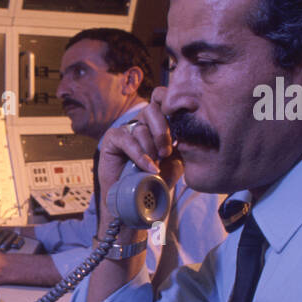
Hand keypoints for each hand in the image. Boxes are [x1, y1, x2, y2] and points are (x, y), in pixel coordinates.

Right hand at [96, 94, 179, 228]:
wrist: (136, 201)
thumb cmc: (157, 181)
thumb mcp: (177, 161)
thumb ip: (182, 143)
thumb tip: (189, 129)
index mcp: (160, 123)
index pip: (164, 99)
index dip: (172, 100)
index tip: (185, 112)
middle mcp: (143, 123)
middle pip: (154, 109)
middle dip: (162, 131)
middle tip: (167, 152)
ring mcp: (127, 130)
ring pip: (142, 128)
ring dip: (151, 149)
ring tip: (155, 167)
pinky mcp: (113, 138)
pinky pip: (128, 140)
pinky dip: (139, 154)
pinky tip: (147, 167)